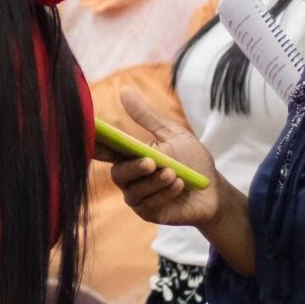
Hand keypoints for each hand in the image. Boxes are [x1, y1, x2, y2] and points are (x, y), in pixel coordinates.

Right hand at [108, 91, 225, 229]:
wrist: (213, 190)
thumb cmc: (192, 160)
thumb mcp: (173, 134)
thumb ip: (147, 117)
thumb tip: (124, 90)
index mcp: (130, 156)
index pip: (106, 149)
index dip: (95, 143)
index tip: (91, 135)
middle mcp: (129, 177)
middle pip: (118, 174)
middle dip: (134, 168)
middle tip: (152, 161)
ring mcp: (138, 197)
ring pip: (134, 191)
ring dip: (155, 182)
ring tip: (174, 174)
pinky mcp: (149, 213)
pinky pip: (149, 205)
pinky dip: (165, 193)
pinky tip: (179, 185)